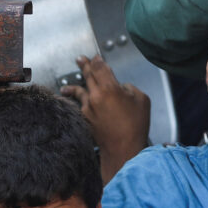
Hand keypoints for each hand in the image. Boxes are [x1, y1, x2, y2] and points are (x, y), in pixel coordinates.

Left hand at [61, 56, 149, 181]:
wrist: (123, 149)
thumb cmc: (135, 126)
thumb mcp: (141, 100)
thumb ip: (129, 88)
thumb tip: (121, 88)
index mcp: (110, 88)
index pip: (100, 67)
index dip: (97, 60)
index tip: (96, 57)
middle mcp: (96, 96)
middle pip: (88, 76)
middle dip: (85, 66)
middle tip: (80, 60)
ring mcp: (88, 108)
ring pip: (79, 91)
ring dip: (73, 86)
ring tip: (66, 86)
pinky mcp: (85, 119)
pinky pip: (79, 106)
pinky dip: (76, 103)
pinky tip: (72, 105)